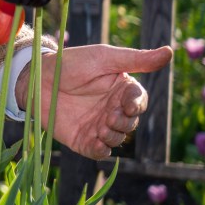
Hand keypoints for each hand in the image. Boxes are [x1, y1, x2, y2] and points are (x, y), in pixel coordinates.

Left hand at [16, 44, 172, 159]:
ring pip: (117, 138)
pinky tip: (96, 143)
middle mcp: (111, 109)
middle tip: (109, 115)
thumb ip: (135, 59)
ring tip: (101, 127)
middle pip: (130, 122)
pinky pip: (98, 152)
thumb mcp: (103, 57)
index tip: (126, 103)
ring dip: (113, 135)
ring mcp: (97, 125)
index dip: (136, 104)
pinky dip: (100, 151)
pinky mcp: (82, 139)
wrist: (34, 77)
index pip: (139, 102)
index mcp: (120, 90)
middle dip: (123, 121)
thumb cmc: (69, 63)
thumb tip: (169, 52)